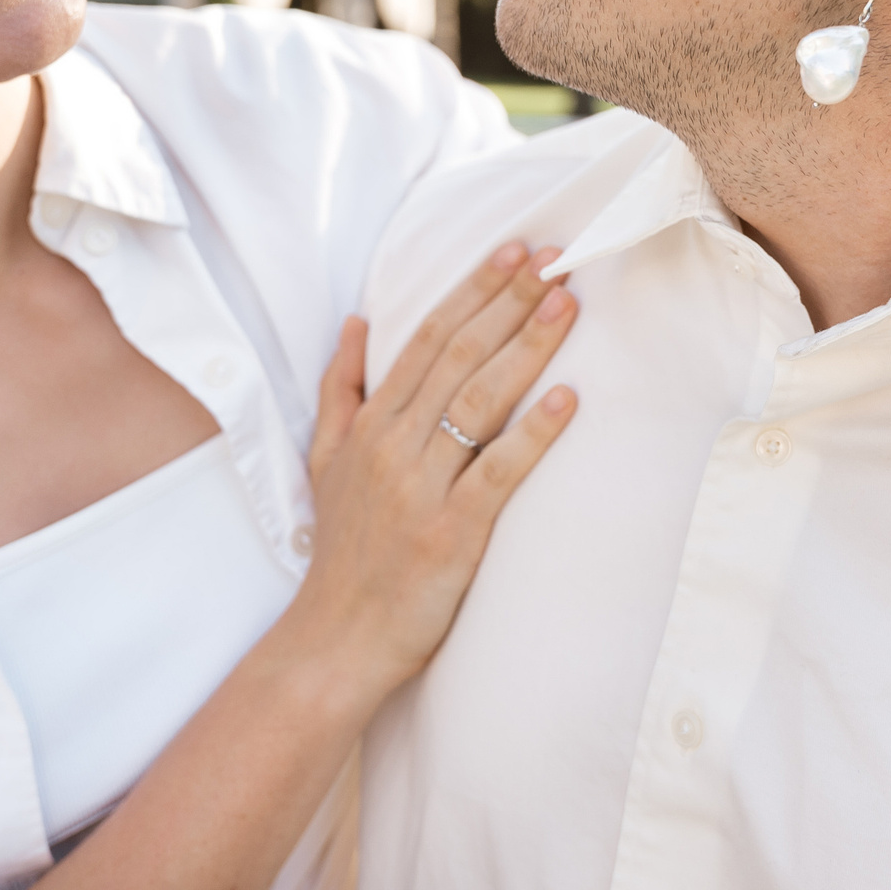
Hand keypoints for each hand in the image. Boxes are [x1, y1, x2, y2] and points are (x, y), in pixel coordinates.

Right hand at [279, 241, 577, 702]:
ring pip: (478, 401)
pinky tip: (568, 398)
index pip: (429, 338)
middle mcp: (393, 446)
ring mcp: (420, 489)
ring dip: (525, 348)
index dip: (475, 289)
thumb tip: (358, 322)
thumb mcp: (323, 462)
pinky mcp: (450, 534)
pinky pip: (497, 473)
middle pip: (459, 355)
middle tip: (556, 258)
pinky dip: (531, 432)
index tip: (515, 249)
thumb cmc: (343, 553)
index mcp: (370, 424)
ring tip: (567, 305)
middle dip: (510, 301)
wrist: (335, 640)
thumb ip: (339, 389)